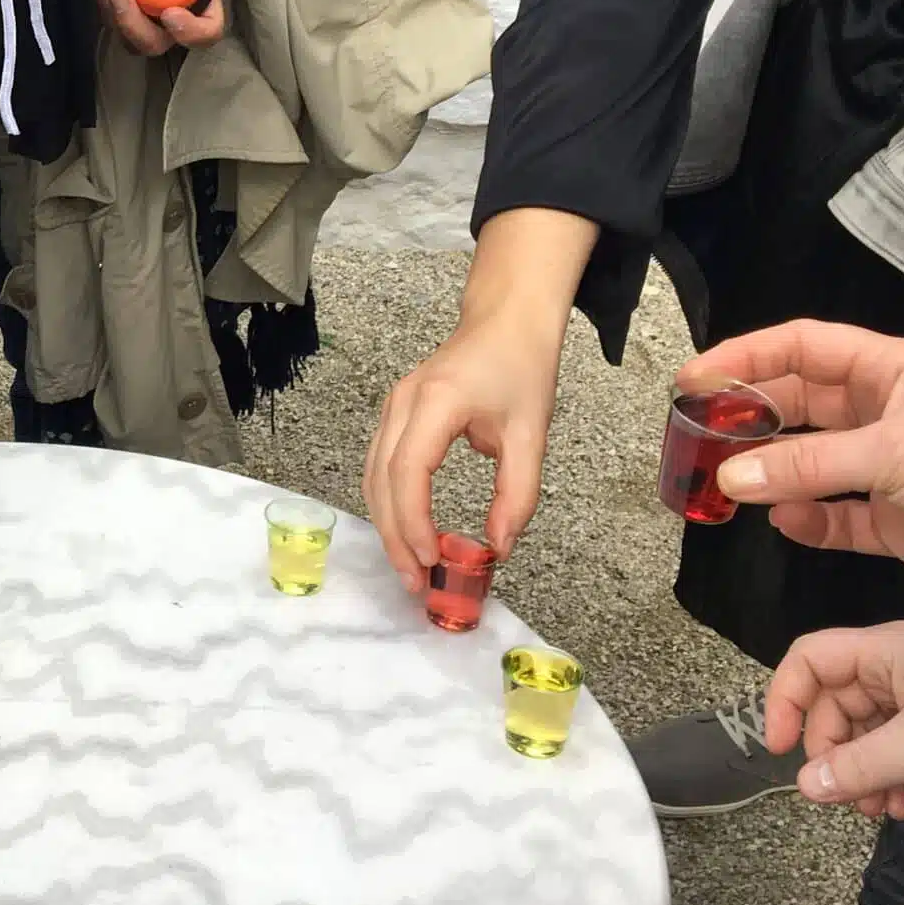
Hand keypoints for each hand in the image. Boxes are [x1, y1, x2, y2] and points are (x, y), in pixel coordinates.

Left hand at [94, 0, 225, 55]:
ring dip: (108, 8)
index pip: (206, 32)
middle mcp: (170, 15)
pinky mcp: (116, 2)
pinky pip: (104, 9)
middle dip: (132, 26)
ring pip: (121, 32)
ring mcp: (141, 13)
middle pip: (153, 42)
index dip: (191, 32)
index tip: (170, 14)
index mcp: (203, 0)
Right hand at [362, 209, 596, 587]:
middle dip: (394, 537)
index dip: (413, 521)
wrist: (506, 321)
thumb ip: (518, 494)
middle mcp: (403, 404)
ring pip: (372, 477)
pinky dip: (389, 504)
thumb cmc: (521, 367)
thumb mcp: (530, 435)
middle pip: (381, 480)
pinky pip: (379, 466)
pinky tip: (407, 532)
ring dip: (387, 525)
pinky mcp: (396, 416)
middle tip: (417, 583)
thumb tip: (500, 547)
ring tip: (412, 567)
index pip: (408, 471)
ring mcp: (393, 408)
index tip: (430, 560)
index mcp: (436, 402)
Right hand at [688, 321, 903, 581]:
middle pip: (804, 403)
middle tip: (699, 436)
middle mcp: (893, 412)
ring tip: (728, 484)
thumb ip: (809, 464)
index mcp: (898, 369)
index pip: (804, 346)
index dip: (746, 355)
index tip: (695, 379)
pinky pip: (843, 518)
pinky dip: (812, 521)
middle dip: (752, 418)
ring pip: (816, 463)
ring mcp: (897, 469)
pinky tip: (786, 521)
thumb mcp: (896, 452)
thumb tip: (733, 476)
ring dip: (773, 474)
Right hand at [766, 620, 903, 819]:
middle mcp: (893, 670)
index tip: (780, 750)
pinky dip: (887, 780)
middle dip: (833, 754)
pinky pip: (889, 752)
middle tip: (843, 796)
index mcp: (885, 651)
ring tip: (880, 810)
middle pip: (832, 705)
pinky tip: (902, 807)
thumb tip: (807, 787)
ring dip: (860, 776)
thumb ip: (863, 766)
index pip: (809, 659)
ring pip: (860, 735)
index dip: (784, 700)